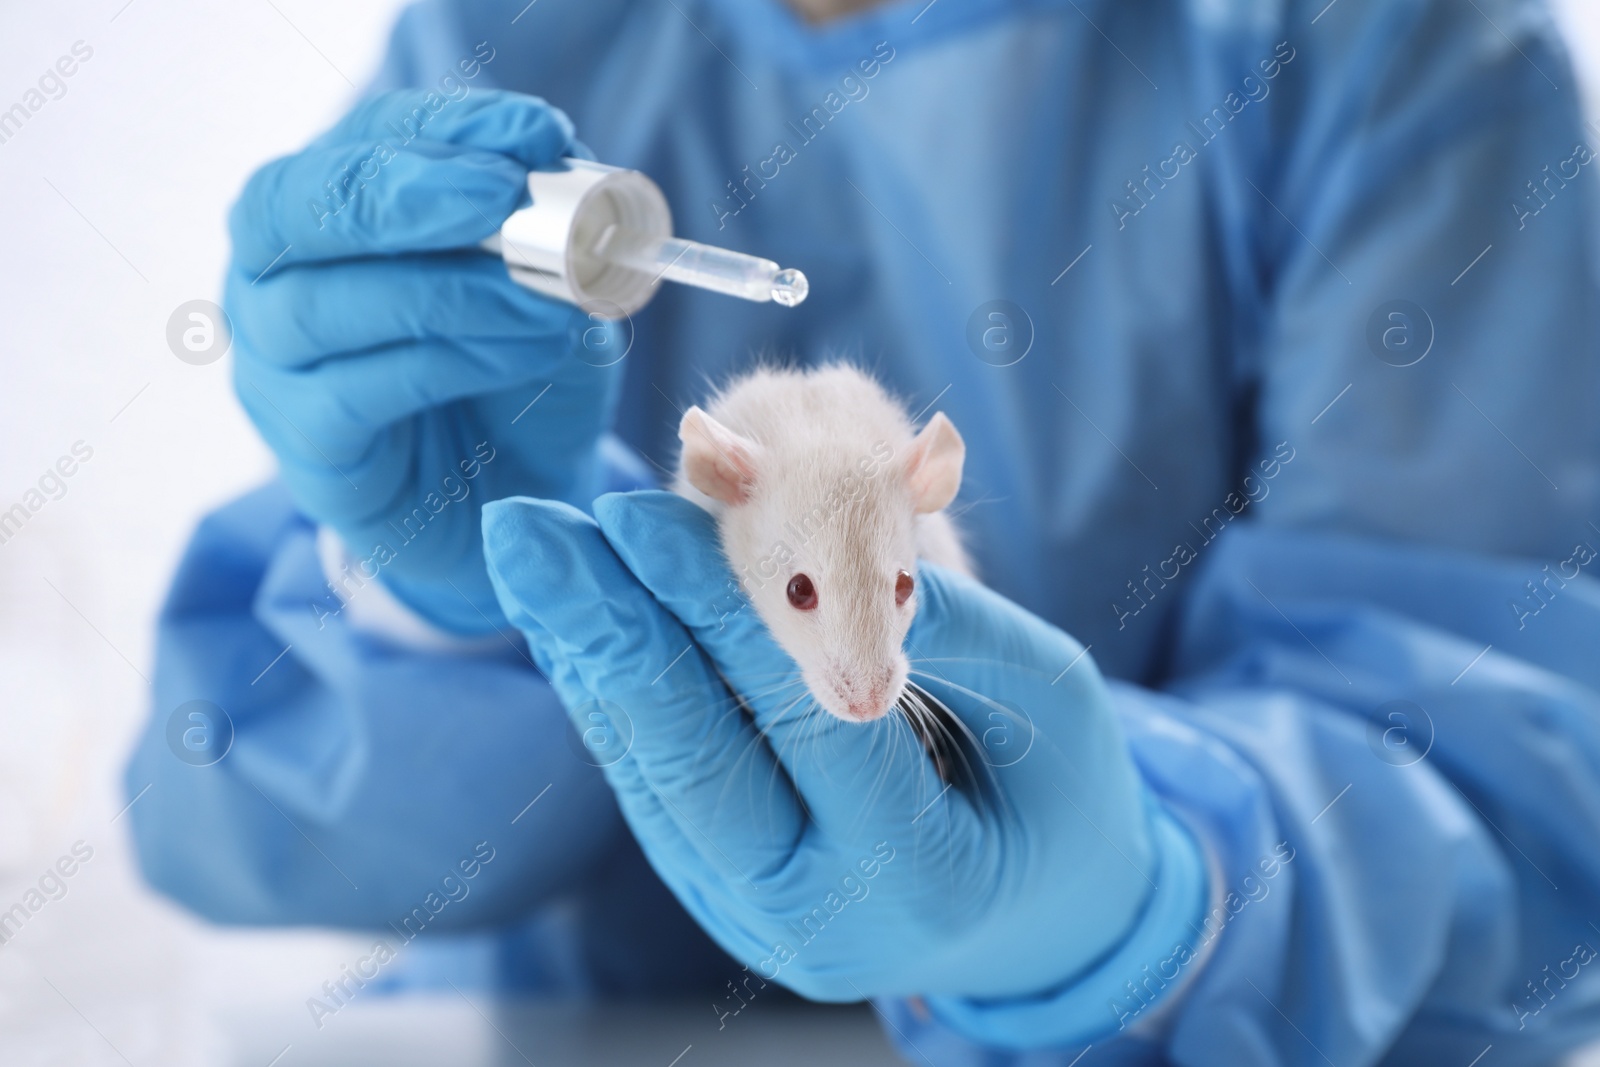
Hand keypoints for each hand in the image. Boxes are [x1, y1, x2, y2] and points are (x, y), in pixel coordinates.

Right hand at [226, 89, 628, 633]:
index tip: (538, 133)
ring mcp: (271, 364)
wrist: (513, 500)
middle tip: (502, 196)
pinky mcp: (304, 447)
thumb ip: (550, 232)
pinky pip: (355, 392)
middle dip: (404, 192)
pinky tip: (523, 352)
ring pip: (318, 304)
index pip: (364, 140)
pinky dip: (447, 362)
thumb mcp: (551, 288)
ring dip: (444, 289)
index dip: (448, 130)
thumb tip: (566, 168)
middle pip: (291, 206)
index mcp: (326, 208)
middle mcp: (269, 274)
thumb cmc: (518, 376)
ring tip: (543, 298)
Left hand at [482, 490, 1203, 1014]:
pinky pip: (655, 788)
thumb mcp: (1055, 702)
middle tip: (526, 531)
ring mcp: (755, 916)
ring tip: (535, 559)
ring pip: (652, 774)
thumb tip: (848, 532)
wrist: (1041, 920)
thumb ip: (960, 628)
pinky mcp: (721, 892)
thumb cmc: (1064, 797)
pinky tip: (576, 624)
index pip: (796, 714)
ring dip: (585, 657)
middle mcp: (815, 915)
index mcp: (915, 874)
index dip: (709, 607)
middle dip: (603, 630)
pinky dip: (613, 699)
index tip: (632, 511)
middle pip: (689, 758)